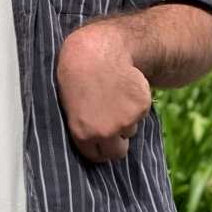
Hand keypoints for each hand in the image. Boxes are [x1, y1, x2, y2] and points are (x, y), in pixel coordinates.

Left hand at [57, 19, 151, 163]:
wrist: (96, 54)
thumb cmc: (75, 76)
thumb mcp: (69, 106)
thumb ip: (80, 127)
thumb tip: (90, 142)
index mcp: (82, 133)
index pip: (97, 156)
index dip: (100, 148)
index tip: (101, 140)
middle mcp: (104, 132)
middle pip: (117, 152)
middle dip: (117, 141)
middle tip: (112, 123)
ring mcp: (125, 120)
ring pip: (130, 130)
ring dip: (126, 120)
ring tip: (114, 98)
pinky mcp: (140, 108)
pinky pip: (141, 114)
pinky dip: (136, 105)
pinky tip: (124, 90)